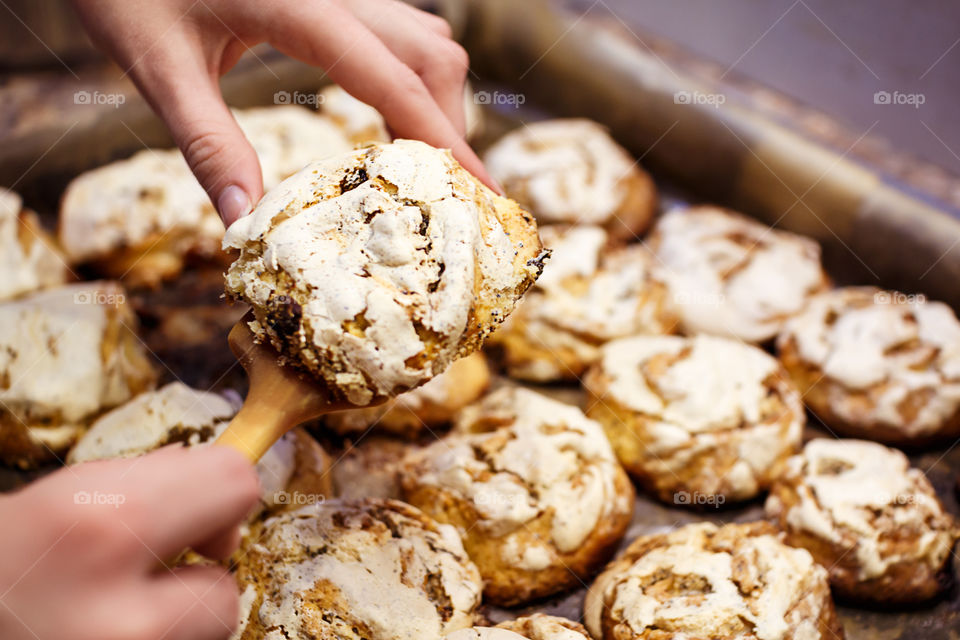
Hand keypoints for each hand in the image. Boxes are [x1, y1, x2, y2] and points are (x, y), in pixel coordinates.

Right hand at [0, 446, 259, 639]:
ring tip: (117, 607)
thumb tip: (212, 474)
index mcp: (102, 527)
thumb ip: (142, 482)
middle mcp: (121, 613)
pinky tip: (107, 627)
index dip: (224, 490)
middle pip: (227, 589)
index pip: (233, 486)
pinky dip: (159, 637)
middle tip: (163, 563)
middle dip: (200, 573)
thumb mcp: (59, 496)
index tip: (203, 507)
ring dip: (178, 617)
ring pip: (203, 638)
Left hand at [69, 0, 494, 225]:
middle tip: (443, 191)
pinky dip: (410, 83)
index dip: (443, 138)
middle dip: (447, 124)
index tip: (483, 188)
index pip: (394, 78)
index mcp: (299, 6)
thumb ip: (206, 142)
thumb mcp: (157, 65)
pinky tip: (389, 121)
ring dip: (434, 101)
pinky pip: (396, 35)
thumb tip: (244, 223)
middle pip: (431, 54)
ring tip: (419, 165)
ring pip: (424, 40)